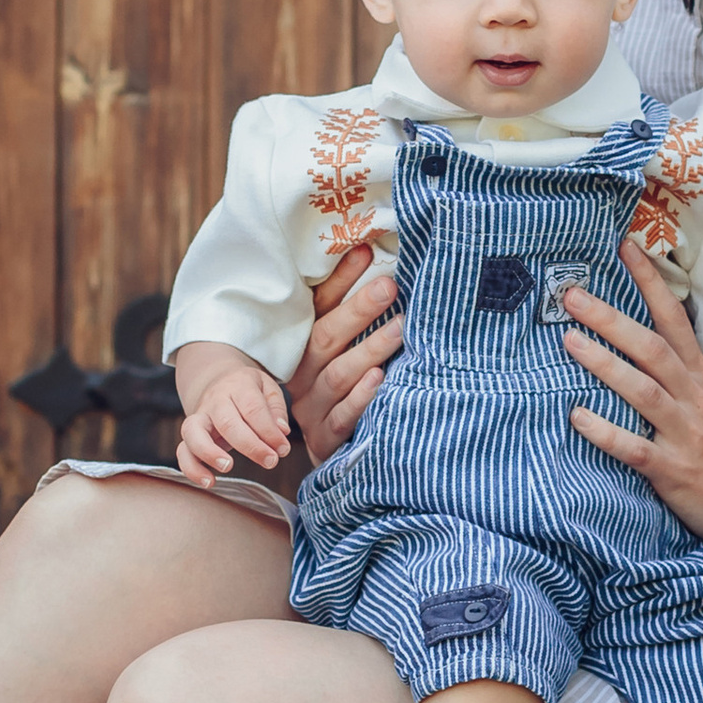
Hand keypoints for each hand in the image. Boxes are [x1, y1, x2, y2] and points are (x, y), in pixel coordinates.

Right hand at [174, 356, 292, 485]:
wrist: (217, 381)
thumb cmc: (247, 390)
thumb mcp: (268, 388)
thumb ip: (276, 409)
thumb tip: (281, 432)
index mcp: (238, 386)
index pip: (253, 408)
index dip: (269, 431)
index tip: (282, 449)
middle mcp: (215, 400)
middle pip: (227, 422)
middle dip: (250, 446)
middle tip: (270, 462)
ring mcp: (199, 417)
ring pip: (193, 432)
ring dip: (209, 453)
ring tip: (228, 467)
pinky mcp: (190, 435)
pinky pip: (183, 451)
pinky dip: (192, 468)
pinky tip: (209, 482)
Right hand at [289, 245, 403, 464]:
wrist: (325, 452)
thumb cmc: (339, 393)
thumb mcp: (338, 354)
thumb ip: (353, 319)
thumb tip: (379, 264)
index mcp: (302, 349)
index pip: (318, 309)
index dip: (340, 281)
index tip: (364, 250)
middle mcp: (302, 375)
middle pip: (326, 338)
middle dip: (358, 311)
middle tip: (389, 287)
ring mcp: (312, 408)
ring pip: (338, 375)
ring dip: (369, 350)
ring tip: (400, 329)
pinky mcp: (325, 438)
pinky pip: (342, 416)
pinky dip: (361, 397)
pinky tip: (380, 379)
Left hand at [561, 244, 702, 541]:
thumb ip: (678, 370)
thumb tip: (640, 330)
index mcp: (701, 378)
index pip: (675, 320)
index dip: (651, 283)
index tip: (625, 248)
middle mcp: (696, 399)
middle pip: (651, 348)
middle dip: (612, 319)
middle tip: (572, 295)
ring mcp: (686, 434)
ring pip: (643, 391)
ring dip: (605, 364)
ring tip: (569, 341)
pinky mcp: (672, 470)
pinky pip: (635, 448)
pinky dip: (605, 431)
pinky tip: (576, 416)